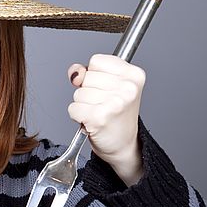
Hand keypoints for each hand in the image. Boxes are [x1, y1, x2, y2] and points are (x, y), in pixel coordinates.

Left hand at [67, 54, 144, 185]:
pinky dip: (77, 116)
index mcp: (134, 75)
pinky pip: (73, 108)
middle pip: (86, 77)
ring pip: (79, 93)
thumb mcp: (108, 86)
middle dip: (88, 91)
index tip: (105, 88)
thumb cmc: (116, 114)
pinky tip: (91, 121)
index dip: (94, 74)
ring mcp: (115, 103)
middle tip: (103, 104)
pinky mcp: (100, 118)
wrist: (124, 145)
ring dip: (83, 105)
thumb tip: (75, 72)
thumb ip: (88, 72)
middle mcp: (128, 88)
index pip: (96, 61)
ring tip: (99, 113)